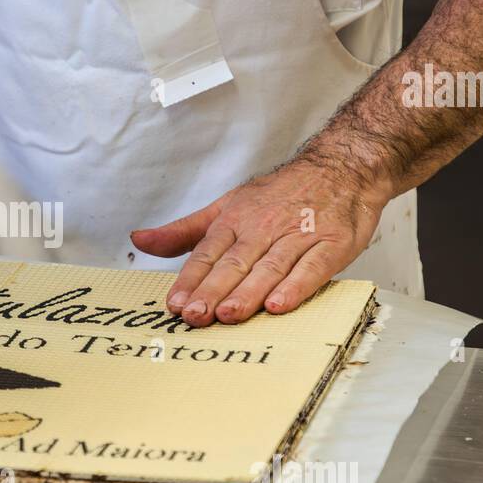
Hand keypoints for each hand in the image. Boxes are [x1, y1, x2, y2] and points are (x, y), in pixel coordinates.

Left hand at [130, 160, 386, 326]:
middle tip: (196, 315)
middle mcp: (264, 227)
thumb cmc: (281, 195)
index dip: (191, 280)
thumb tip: (141, 240)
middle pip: (234, 263)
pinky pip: (312, 267)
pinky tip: (279, 305)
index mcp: (235, 220)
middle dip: (213, 291)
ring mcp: (298, 235)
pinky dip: (296, 286)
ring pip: (269, 267)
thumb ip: (185, 231)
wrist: (342, 167)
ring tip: (229, 314)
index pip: (207, 253)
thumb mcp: (226, 206)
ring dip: (248, 292)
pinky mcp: (332, 243)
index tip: (175, 304)